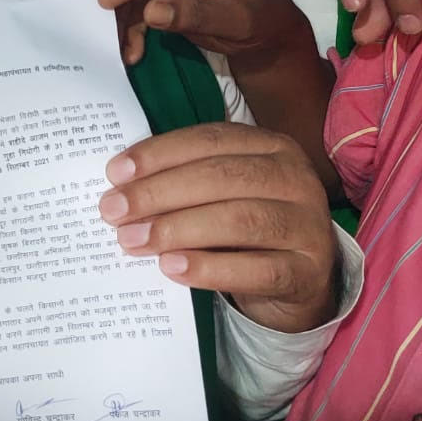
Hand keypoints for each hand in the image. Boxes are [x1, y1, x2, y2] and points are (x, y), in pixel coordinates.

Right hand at [96, 0, 313, 67]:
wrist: (271, 33)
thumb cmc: (261, 22)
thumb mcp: (233, 22)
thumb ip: (194, 15)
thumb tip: (151, 11)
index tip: (105, 2)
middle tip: (98, 17)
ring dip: (123, 12)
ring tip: (121, 46)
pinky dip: (132, 21)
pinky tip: (132, 47)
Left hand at [98, 123, 337, 332]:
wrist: (298, 280)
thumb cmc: (246, 228)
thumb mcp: (221, 194)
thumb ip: (182, 182)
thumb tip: (120, 189)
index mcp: (272, 146)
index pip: (210, 140)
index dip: (160, 154)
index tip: (115, 173)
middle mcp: (295, 179)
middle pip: (221, 177)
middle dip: (159, 193)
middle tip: (114, 212)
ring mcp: (307, 226)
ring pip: (239, 220)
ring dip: (177, 229)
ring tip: (133, 240)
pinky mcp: (307, 272)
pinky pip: (257, 269)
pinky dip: (209, 268)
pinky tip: (171, 267)